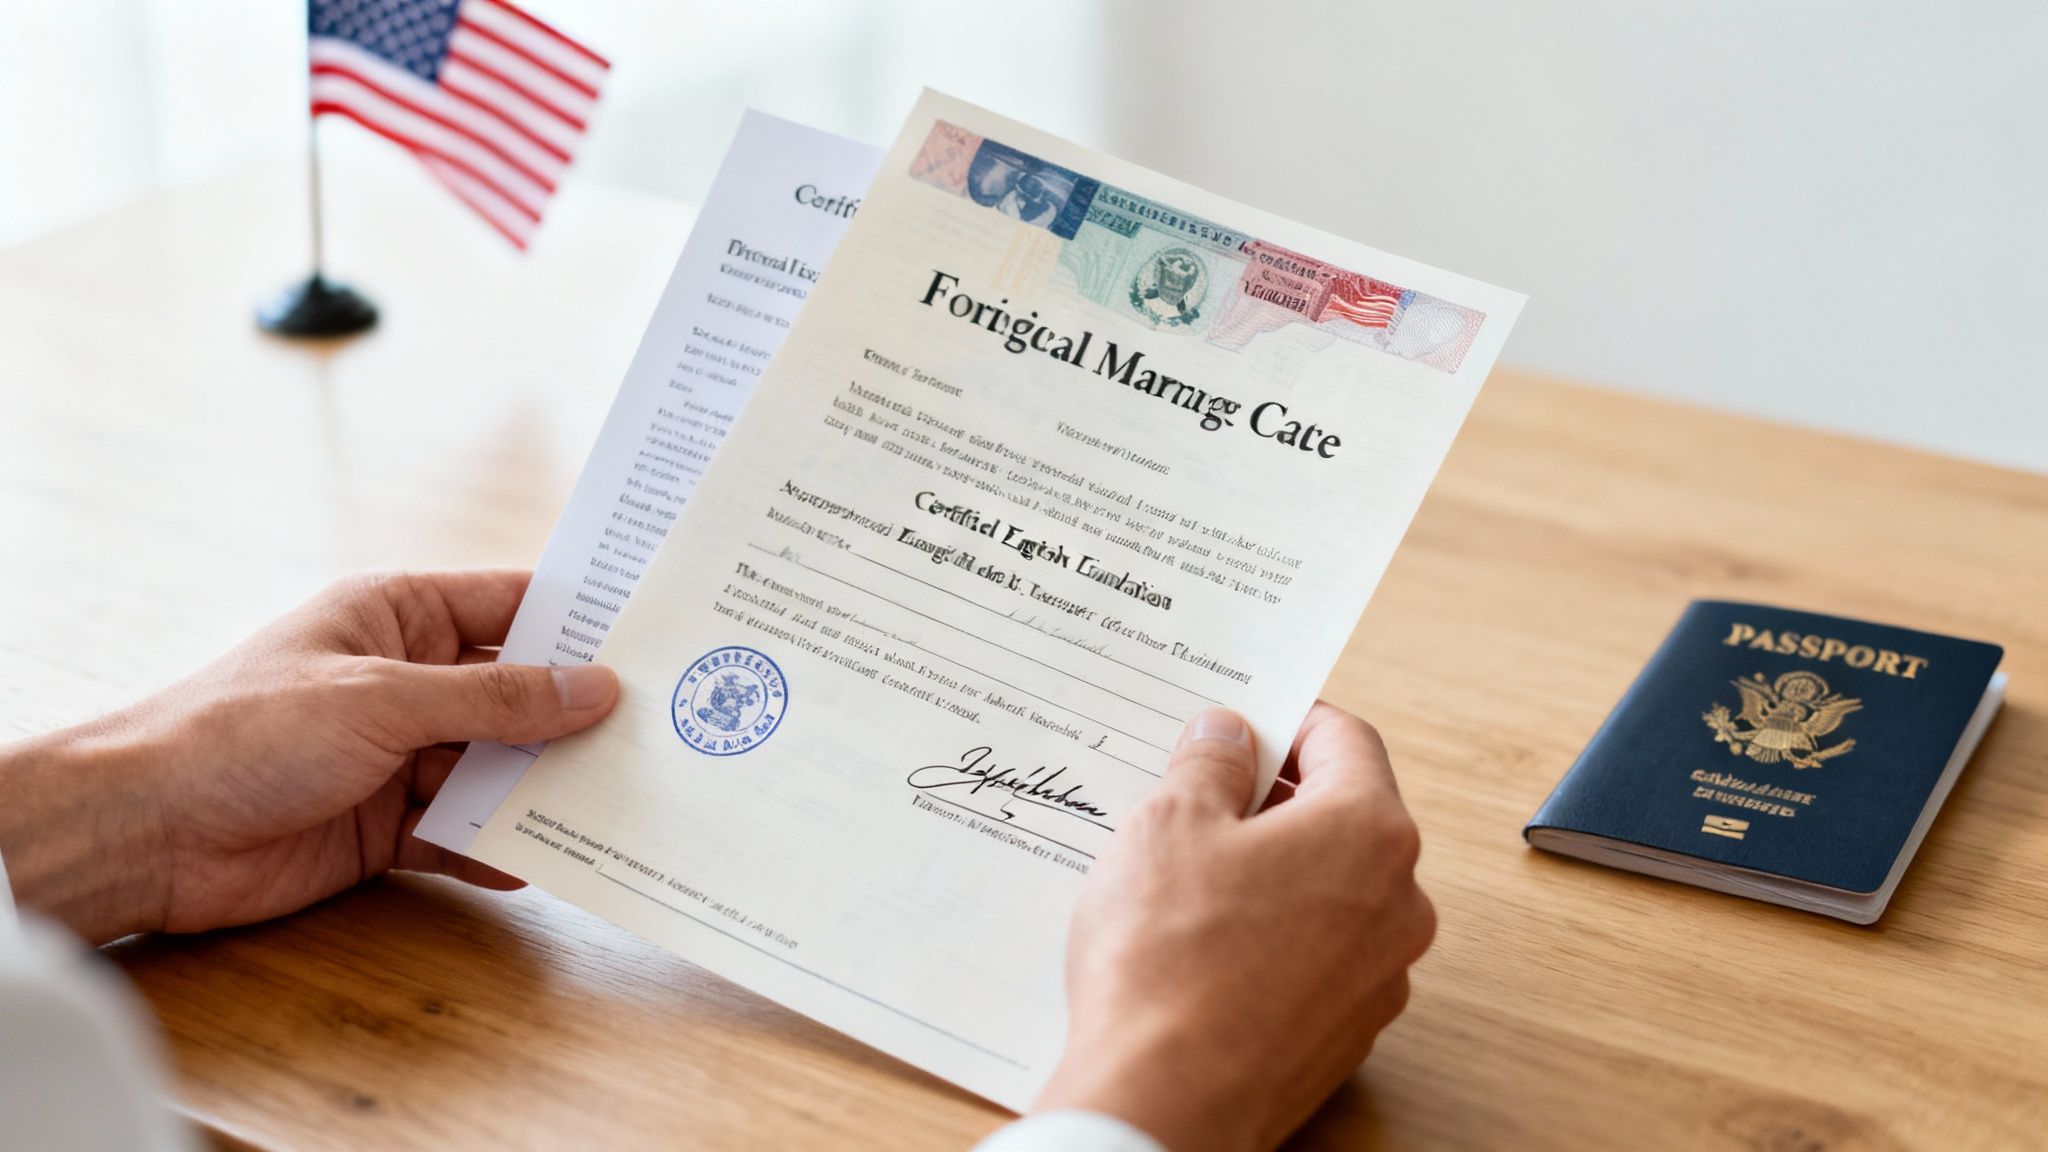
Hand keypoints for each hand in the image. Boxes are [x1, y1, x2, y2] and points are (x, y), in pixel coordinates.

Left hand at [0, 570, 617, 943]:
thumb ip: (494, 699)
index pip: (510, 605)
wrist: (146, 832)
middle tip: (664, 729)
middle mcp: (405, 681)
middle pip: (515, 693)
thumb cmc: (245, 731)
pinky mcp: (386, 828)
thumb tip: (595, 688)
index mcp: (397, 616)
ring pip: (496, 767)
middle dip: (576, 715)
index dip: (581, 618)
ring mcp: (398, 756)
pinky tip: (542, 859)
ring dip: (545, 786)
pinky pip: (462, 834)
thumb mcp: (384, 699)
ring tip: (622, 799)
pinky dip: (497, 848)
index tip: (658, 636)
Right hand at [1035, 703, 1434, 1151]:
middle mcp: (1398, 903)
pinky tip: (1203, 946)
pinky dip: (1273, 936)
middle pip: (1344, 817)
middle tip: (1197, 795)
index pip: (1347, 741)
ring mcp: (1379, 977)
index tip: (1243, 722)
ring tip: (1187, 876)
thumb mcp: (1169, 824)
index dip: (1290, 719)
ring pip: (1331, 891)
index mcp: (1369, 832)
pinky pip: (1316, 956)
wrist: (1165, 1102)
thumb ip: (1210, 763)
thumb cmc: (1169, 958)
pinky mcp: (1346, 1033)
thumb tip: (1228, 735)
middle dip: (1274, 798)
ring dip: (1272, 870)